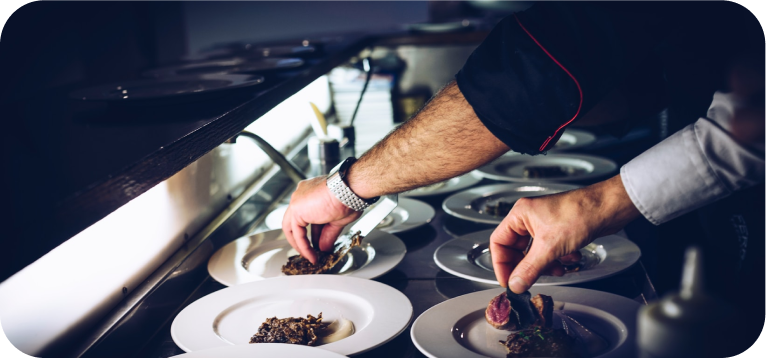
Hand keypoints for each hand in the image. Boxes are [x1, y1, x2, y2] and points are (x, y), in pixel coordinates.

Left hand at [282, 176, 360, 263]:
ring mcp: (297, 201)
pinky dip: (303, 246)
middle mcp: (302, 195)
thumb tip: (324, 247)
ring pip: (293, 228)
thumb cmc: (349, 197)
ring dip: (301, 245)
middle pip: (296, 222)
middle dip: (303, 239)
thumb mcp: (338, 220)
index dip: (314, 232)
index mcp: (312, 192)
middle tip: (310, 252)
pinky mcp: (296, 210)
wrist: (349, 190)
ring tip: (311, 257)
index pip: (308, 216)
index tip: (318, 243)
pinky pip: (297, 233)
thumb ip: (327, 234)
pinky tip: (311, 255)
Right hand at [490, 174, 640, 292]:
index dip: (501, 264)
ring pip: (535, 253)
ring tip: (557, 269)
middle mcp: (530, 218)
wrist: (608, 208)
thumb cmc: (580, 213)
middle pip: (517, 250)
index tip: (508, 281)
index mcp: (520, 215)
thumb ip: (529, 269)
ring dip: (545, 265)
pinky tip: (570, 259)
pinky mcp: (559, 231)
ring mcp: (545, 224)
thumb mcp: (550, 247)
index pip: (498, 242)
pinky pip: (550, 251)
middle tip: (531, 281)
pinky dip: (558, 259)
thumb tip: (515, 285)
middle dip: (527, 266)